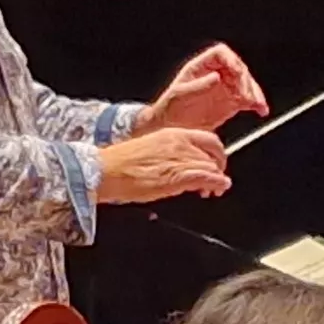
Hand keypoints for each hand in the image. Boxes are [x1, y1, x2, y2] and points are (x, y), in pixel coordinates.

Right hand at [93, 127, 231, 203]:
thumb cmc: (121, 164)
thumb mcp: (151, 149)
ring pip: (212, 167)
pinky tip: (218, 189)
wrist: (106, 170)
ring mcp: (180, 159)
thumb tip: (181, 164)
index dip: (217, 153)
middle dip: (218, 168)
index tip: (216, 163)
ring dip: (217, 179)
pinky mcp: (178, 176)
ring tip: (213, 189)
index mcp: (173, 134)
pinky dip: (218, 183)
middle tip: (216, 180)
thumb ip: (171, 153)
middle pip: (213, 154)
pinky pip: (208, 178)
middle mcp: (180, 143)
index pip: (209, 139)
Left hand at [133, 43, 268, 134]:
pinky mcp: (231, 102)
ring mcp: (225, 88)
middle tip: (247, 94)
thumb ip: (198, 86)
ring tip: (257, 104)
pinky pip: (248, 99)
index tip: (237, 72)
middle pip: (237, 68)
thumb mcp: (179, 96)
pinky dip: (256, 104)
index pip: (221, 54)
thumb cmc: (170, 110)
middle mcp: (215, 74)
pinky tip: (260, 109)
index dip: (231, 60)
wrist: (171, 129)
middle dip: (245, 80)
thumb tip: (216, 77)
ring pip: (246, 84)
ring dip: (254, 93)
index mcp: (201, 66)